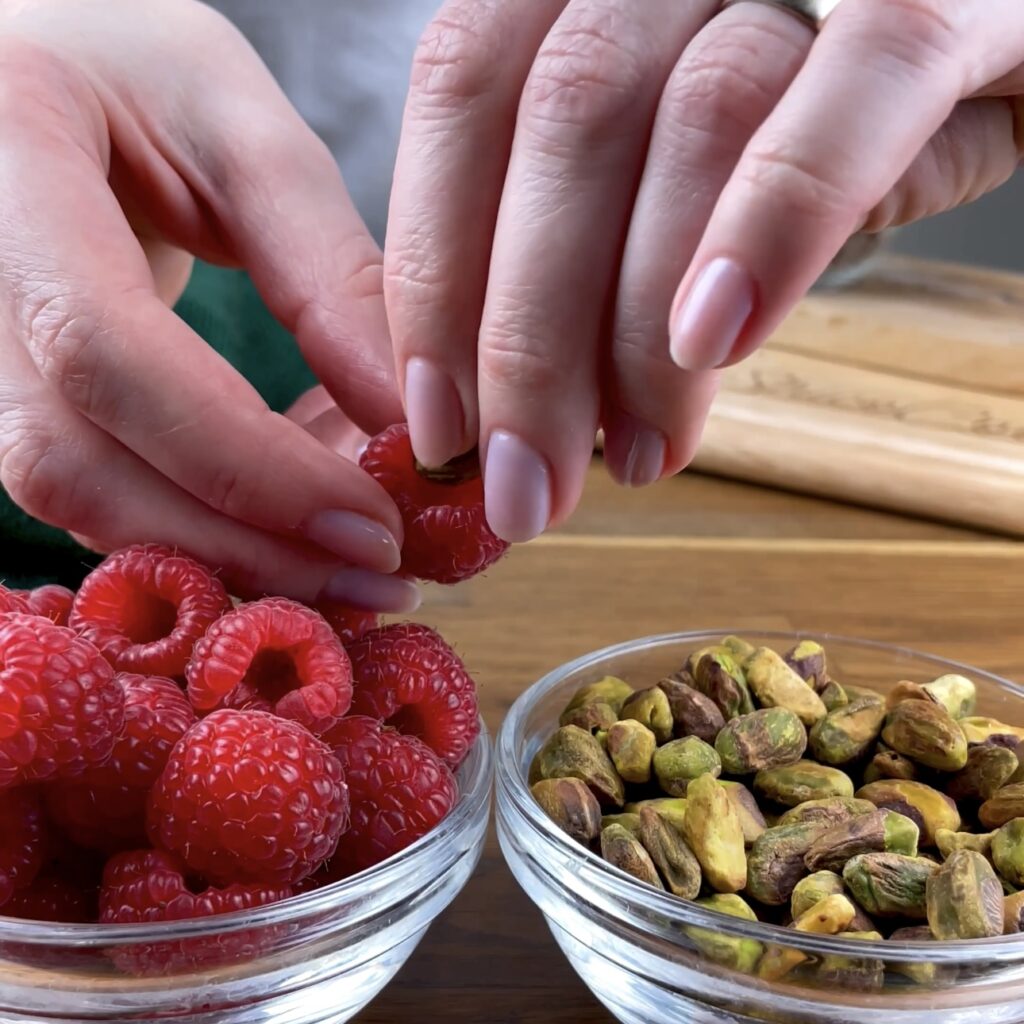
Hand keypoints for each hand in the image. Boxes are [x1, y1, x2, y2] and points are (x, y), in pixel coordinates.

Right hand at [0, 0, 417, 608]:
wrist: (19, 67)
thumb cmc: (129, 72)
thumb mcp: (237, 128)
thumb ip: (326, 271)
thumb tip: (412, 422)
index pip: (103, 350)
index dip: (244, 462)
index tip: (372, 524)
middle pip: (73, 463)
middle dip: (240, 545)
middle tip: (378, 582)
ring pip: (73, 499)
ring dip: (225, 554)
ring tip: (349, 569)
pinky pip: (91, 486)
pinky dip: (198, 522)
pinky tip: (289, 529)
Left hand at [385, 0, 1022, 541]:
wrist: (1000, 24)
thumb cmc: (822, 114)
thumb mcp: (685, 169)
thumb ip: (600, 242)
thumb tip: (523, 399)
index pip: (468, 89)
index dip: (437, 265)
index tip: (437, 419)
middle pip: (564, 121)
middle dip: (526, 340)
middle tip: (528, 484)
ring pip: (689, 120)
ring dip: (637, 325)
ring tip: (635, 455)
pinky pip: (861, 85)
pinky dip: (778, 220)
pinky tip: (715, 341)